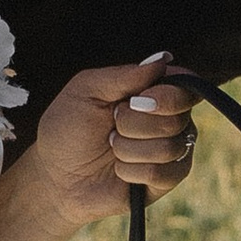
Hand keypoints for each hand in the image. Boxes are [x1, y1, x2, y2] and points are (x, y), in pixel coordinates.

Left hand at [31, 52, 199, 229]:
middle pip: (177, 119)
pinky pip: (161, 174)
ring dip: (127, 149)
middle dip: (132, 124)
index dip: (166, 96)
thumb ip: (125, 75)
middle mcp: (170, 119)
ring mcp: (171, 152)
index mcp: (155, 91)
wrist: (54, 175)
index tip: (133, 101)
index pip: (186, 86)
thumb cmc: (68, 127)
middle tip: (111, 126)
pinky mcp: (165, 181)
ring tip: (111, 148)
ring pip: (169, 149)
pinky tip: (118, 169)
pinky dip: (130, 171)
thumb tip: (164, 59)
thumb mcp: (87, 90)